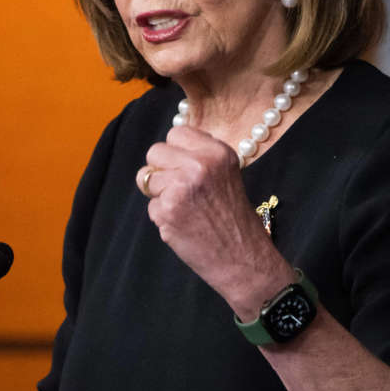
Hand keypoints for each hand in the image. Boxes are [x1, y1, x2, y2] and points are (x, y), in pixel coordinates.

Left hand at [135, 126, 288, 314]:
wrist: (243, 258)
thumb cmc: (235, 218)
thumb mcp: (227, 175)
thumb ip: (202, 159)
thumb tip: (170, 150)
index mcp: (218, 152)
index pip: (176, 132)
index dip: (176, 151)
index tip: (185, 167)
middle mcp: (199, 165)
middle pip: (155, 151)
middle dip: (161, 169)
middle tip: (181, 189)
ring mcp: (180, 187)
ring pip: (146, 178)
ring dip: (159, 193)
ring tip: (184, 207)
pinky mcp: (167, 210)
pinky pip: (151, 205)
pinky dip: (163, 216)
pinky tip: (184, 224)